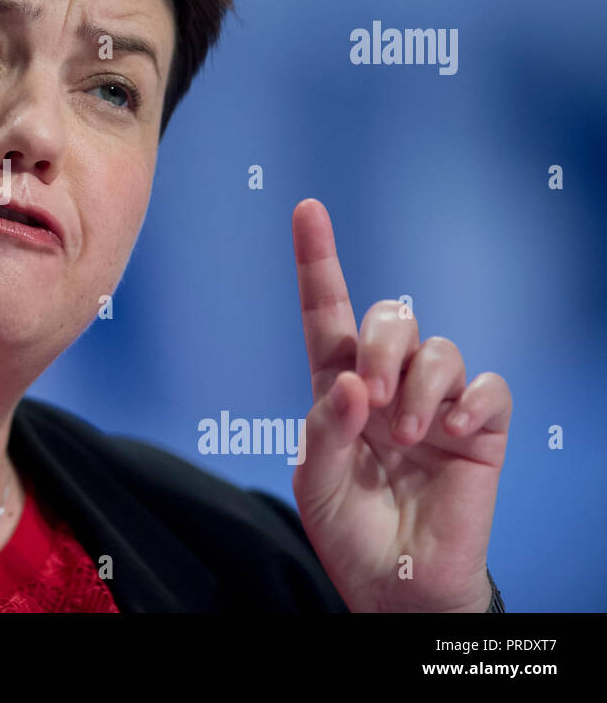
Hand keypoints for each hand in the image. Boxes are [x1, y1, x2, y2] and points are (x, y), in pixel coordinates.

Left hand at [289, 198, 510, 611]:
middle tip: (373, 397)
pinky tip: (455, 430)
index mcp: (337, 390)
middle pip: (389, 318)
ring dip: (421, 383)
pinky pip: (488, 384)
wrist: (398, 585)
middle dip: (380, 344)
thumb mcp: (317, 484)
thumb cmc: (350, 530)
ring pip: (438, 346)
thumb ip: (326, 431)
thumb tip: (352, 383)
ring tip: (408, 434)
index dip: (319, 262)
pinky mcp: (480, 428)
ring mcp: (435, 404)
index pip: (326, 314)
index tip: (308, 209)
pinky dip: (472, 399)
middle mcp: (387, 385)